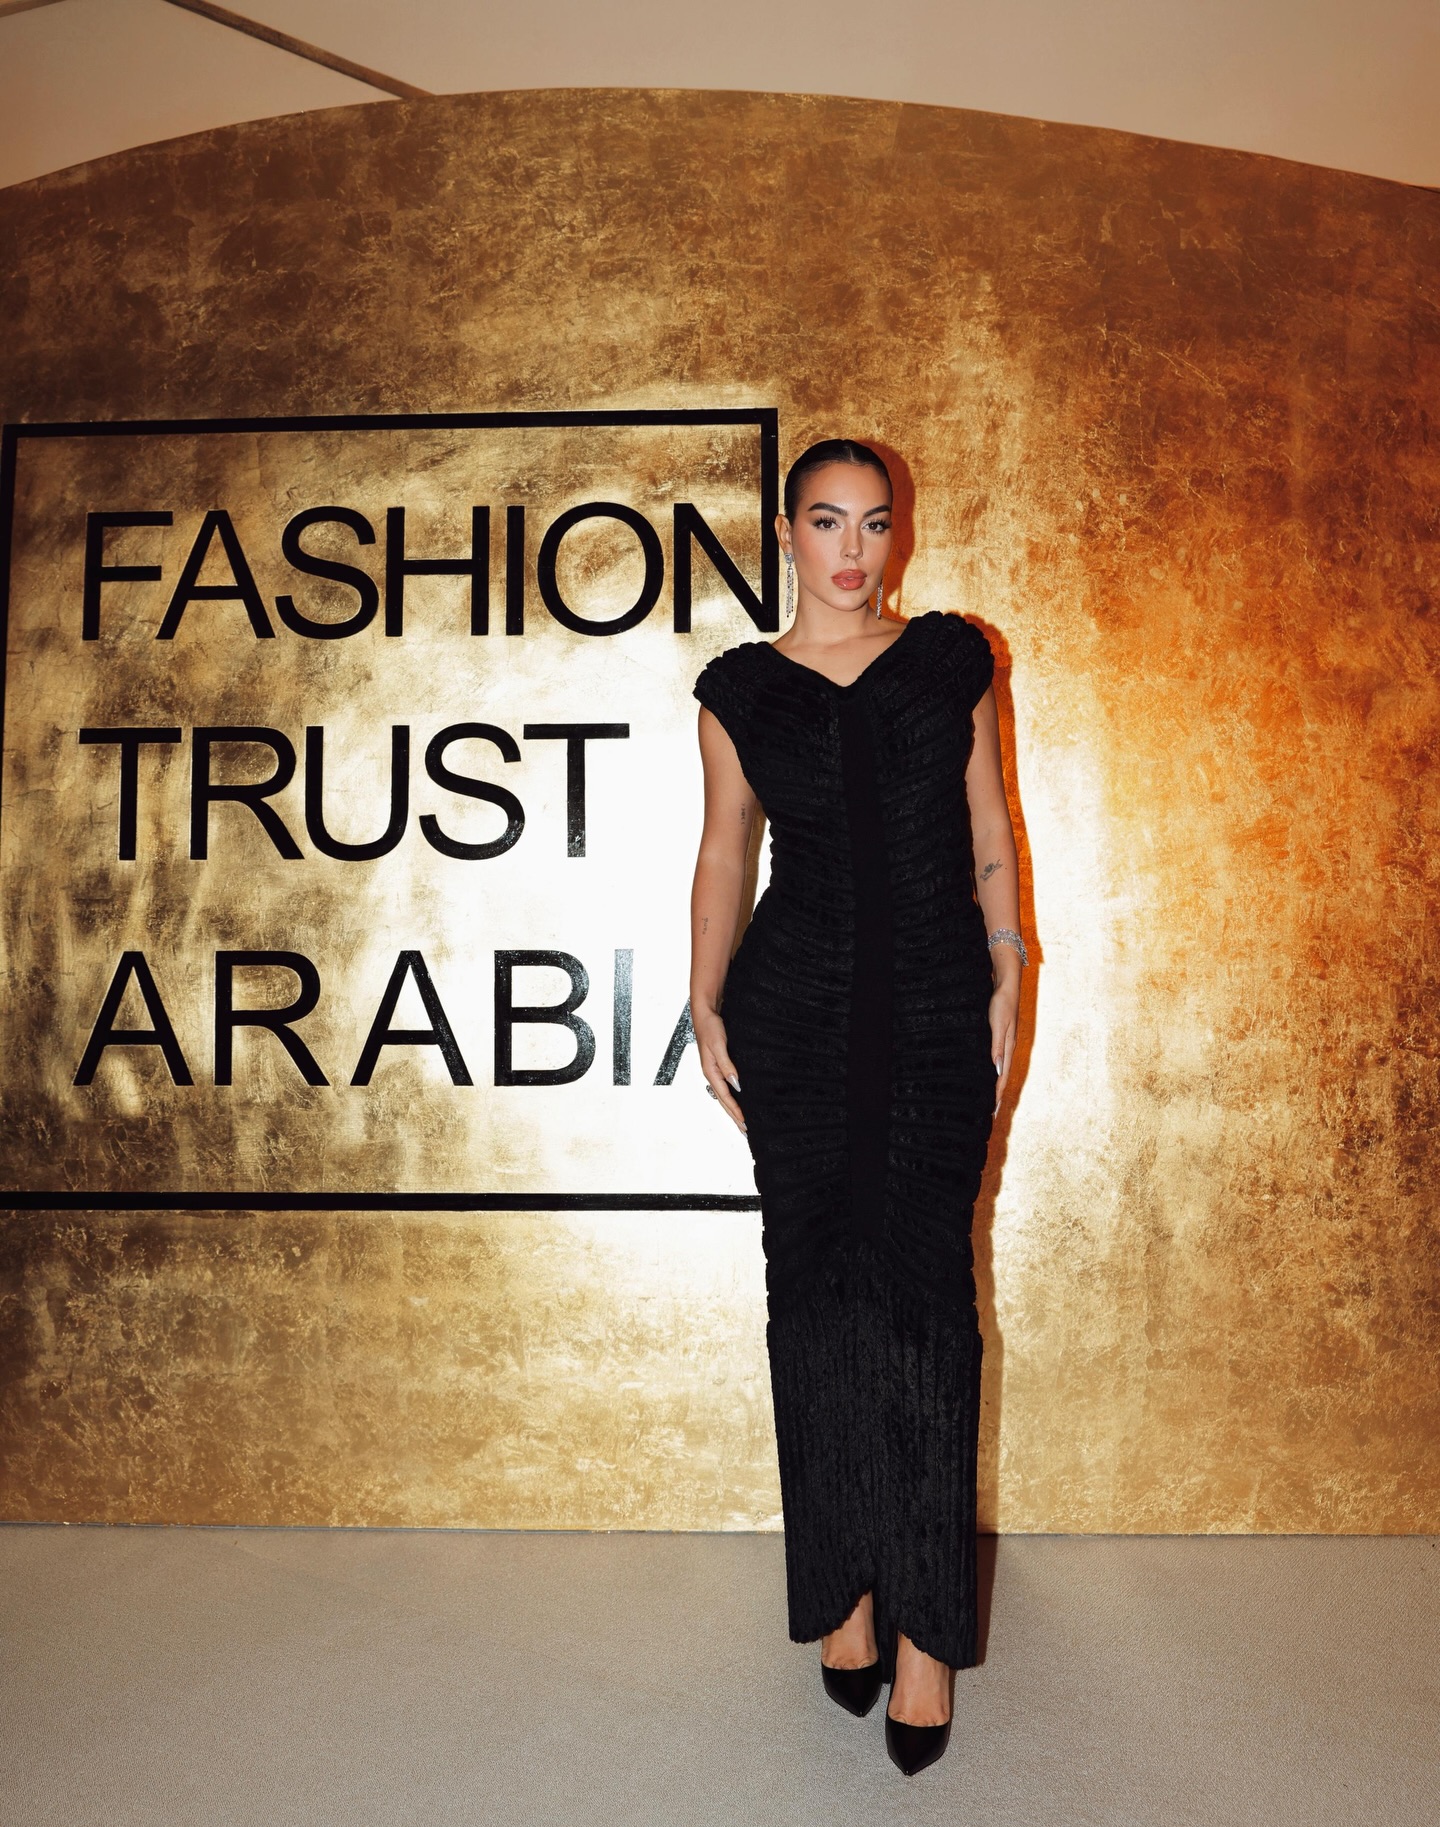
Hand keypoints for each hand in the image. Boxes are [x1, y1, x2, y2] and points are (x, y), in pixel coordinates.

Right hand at [693, 1006, 745, 1133]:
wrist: (705, 1012)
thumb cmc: (710, 1027)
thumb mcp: (719, 1045)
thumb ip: (727, 1065)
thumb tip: (736, 1085)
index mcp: (710, 1071)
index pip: (725, 1097)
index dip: (736, 1111)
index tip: (746, 1123)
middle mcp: (712, 1073)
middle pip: (724, 1100)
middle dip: (734, 1116)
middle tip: (746, 1131)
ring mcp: (715, 1070)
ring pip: (725, 1095)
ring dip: (733, 1109)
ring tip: (742, 1121)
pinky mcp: (720, 1064)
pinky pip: (726, 1086)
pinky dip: (733, 1096)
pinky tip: (740, 1099)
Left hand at [988, 977, 1018, 1114]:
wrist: (1006, 985)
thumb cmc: (1001, 1004)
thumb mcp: (998, 1024)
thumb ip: (997, 1046)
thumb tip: (996, 1069)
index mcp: (1008, 1047)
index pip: (1002, 1077)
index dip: (997, 1094)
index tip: (992, 1110)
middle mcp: (1008, 1048)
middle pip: (1002, 1077)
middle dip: (997, 1095)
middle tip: (991, 1113)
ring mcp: (1004, 1043)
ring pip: (999, 1070)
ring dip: (995, 1086)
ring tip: (990, 1100)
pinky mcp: (999, 1038)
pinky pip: (997, 1060)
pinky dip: (993, 1072)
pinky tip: (988, 1075)